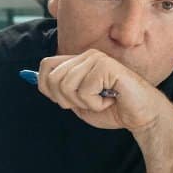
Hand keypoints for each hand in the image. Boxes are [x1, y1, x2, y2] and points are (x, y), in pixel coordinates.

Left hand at [37, 49, 172, 133]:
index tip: (66, 100)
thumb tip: (31, 76)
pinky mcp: (106, 66)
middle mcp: (86, 56)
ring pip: (66, 85)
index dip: (46, 87)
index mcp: (78, 62)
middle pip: (53, 79)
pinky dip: (96, 103)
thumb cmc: (112, 109)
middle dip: (67, 100)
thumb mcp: (78, 102)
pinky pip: (85, 91)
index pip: (45, 66)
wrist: (141, 116)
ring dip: (83, 102)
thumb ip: (58, 90)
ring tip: (101, 99)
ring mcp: (96, 58)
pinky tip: (111, 98)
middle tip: (89, 102)